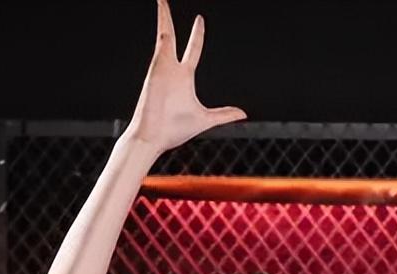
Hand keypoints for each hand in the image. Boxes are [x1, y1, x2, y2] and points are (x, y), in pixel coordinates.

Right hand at [125, 0, 246, 153]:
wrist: (153, 136)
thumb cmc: (174, 130)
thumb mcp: (205, 118)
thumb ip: (224, 114)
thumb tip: (243, 114)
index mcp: (184, 78)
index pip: (192, 51)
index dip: (196, 36)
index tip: (199, 21)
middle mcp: (172, 68)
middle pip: (174, 37)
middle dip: (173, 19)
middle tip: (170, 1)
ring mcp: (163, 65)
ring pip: (165, 31)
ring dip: (164, 13)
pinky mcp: (158, 63)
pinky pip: (162, 35)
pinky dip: (163, 19)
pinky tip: (162, 3)